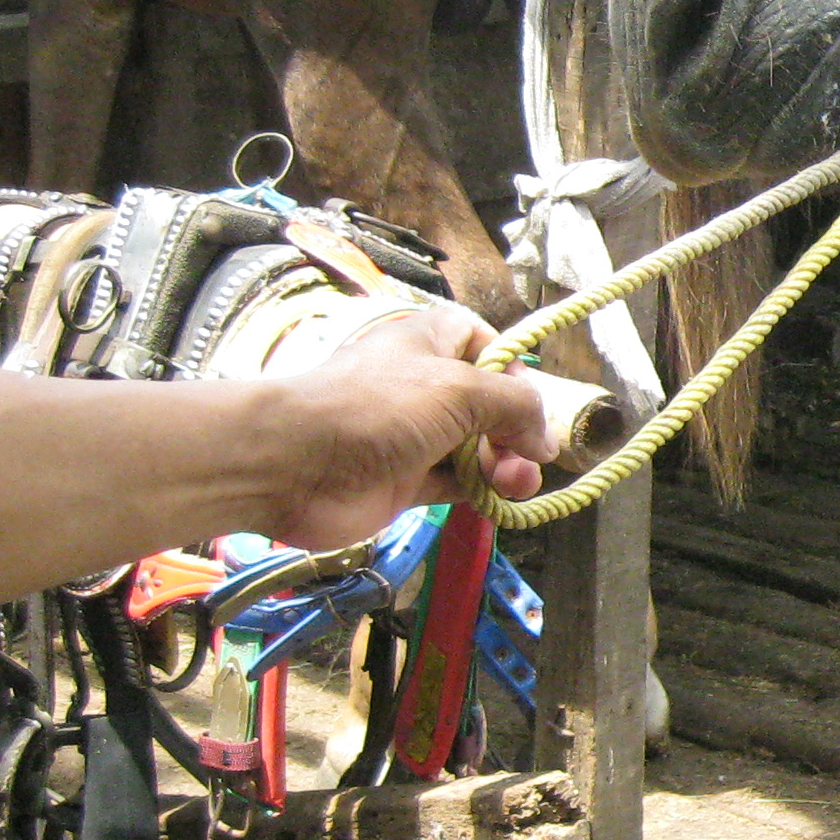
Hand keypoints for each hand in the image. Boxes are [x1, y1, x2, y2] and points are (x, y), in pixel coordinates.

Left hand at [259, 305, 558, 549]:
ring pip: (477, 447)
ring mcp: (413, 437)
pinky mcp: (405, 481)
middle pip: (487, 401)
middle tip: (533, 456)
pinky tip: (499, 500)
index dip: (510, 363)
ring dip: (506, 465)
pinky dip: (482, 491)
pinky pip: (457, 483)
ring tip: (518, 484)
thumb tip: (547, 441)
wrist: (293, 464)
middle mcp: (421, 386)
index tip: (530, 396)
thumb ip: (515, 407)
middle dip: (517, 428)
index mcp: (427, 344)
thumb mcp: (459, 389)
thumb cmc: (377, 408)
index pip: (479, 339)